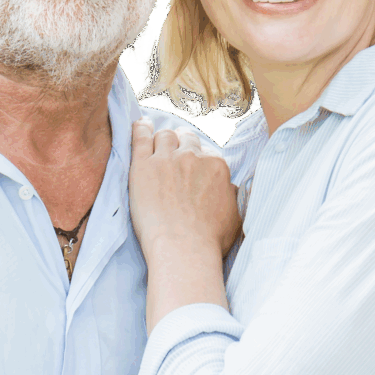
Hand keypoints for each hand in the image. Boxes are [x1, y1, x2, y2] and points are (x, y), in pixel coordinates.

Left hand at [129, 120, 240, 331]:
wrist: (184, 249)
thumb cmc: (210, 240)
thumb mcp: (234, 216)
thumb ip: (231, 195)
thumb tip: (229, 187)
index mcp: (216, 166)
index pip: (206, 152)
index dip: (197, 158)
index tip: (191, 165)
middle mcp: (193, 157)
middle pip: (185, 139)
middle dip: (181, 144)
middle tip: (174, 154)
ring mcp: (167, 159)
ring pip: (165, 136)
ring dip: (162, 139)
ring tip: (156, 143)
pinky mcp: (143, 165)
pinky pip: (141, 138)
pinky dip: (140, 129)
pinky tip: (140, 126)